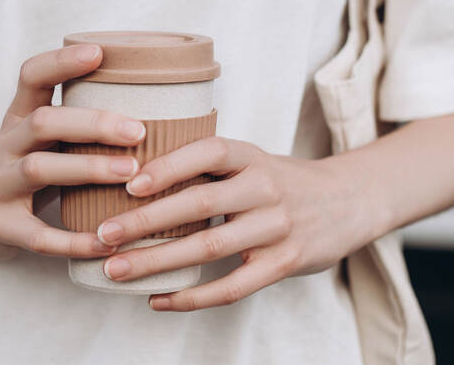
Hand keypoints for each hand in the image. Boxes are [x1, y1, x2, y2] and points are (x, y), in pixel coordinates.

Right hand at [0, 45, 145, 259]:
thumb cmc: (27, 170)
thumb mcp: (42, 140)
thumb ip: (79, 126)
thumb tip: (160, 113)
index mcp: (17, 117)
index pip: (31, 76)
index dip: (61, 62)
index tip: (100, 52)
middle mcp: (2, 145)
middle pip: (43, 122)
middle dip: (93, 124)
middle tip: (138, 131)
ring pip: (38, 169)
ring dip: (87, 169)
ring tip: (131, 173)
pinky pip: (38, 235)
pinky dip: (73, 240)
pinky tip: (106, 241)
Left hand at [96, 137, 385, 310]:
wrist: (350, 200)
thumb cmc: (283, 180)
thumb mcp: (254, 159)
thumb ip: (210, 166)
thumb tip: (138, 174)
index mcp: (253, 156)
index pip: (208, 152)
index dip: (169, 166)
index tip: (129, 183)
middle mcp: (266, 188)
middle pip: (200, 203)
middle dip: (147, 221)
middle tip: (103, 235)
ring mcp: (278, 227)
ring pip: (210, 248)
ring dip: (158, 261)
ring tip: (116, 269)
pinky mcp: (286, 263)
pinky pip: (233, 287)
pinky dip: (192, 298)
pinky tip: (157, 300)